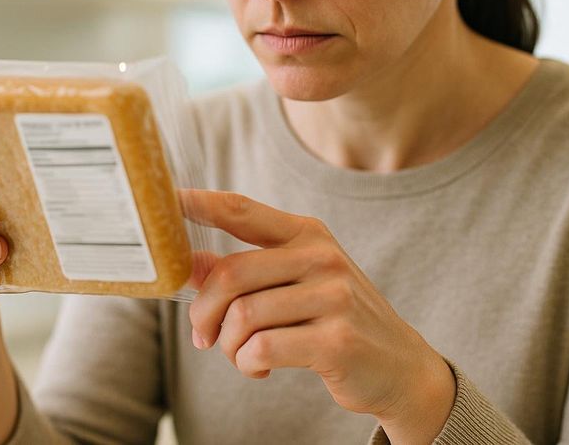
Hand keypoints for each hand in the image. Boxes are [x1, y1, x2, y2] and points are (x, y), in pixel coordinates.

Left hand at [182, 190, 454, 442]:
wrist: (401, 367)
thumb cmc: (336, 320)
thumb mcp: (295, 284)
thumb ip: (245, 271)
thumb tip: (187, 262)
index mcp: (307, 234)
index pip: (242, 210)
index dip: (199, 203)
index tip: (167, 199)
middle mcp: (322, 256)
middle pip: (230, 273)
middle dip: (204, 312)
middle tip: (202, 337)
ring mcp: (333, 297)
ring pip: (242, 316)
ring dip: (229, 346)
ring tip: (242, 355)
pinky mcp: (337, 340)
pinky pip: (262, 349)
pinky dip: (248, 365)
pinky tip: (260, 369)